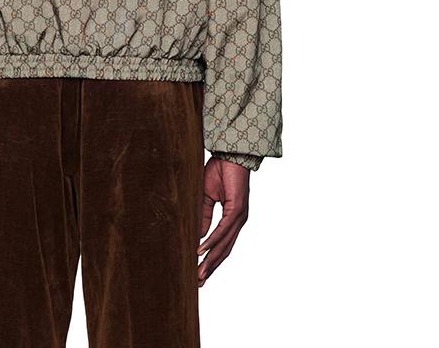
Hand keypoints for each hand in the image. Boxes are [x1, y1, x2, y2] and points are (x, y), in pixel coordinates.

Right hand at [197, 156, 249, 285]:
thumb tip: (199, 236)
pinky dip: (212, 241)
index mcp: (232, 219)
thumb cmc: (220, 171)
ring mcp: (239, 217)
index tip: (200, 273)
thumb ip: (204, 215)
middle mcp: (238, 221)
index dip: (211, 259)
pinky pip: (223, 230)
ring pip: (224, 244)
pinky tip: (201, 250)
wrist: (231, 154)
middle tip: (199, 283)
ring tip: (199, 274)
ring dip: (211, 260)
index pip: (222, 245)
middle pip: (224, 250)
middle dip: (211, 267)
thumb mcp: (206, 196)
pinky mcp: (237, 209)